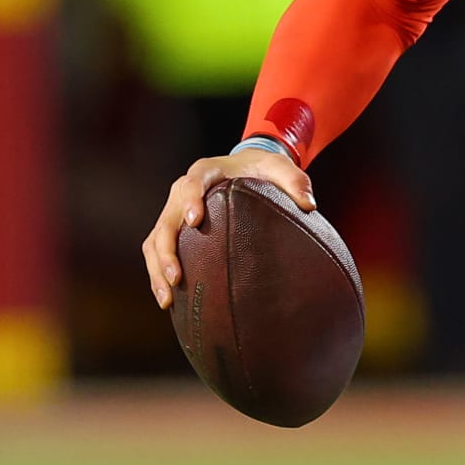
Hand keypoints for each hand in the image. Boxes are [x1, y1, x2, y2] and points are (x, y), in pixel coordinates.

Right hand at [142, 149, 314, 308]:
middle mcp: (183, 190)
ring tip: (167, 297)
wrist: (245, 165)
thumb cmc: (262, 168)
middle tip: (177, 277)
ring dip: (158, 268)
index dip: (190, 201)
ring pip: (155, 239)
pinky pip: (157, 250)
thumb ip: (296, 181)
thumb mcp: (280, 167)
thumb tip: (309, 205)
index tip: (195, 221)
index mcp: (207, 171)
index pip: (193, 183)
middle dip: (167, 249)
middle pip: (166, 219)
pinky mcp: (173, 227)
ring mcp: (174, 210)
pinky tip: (168, 298)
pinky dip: (158, 273)